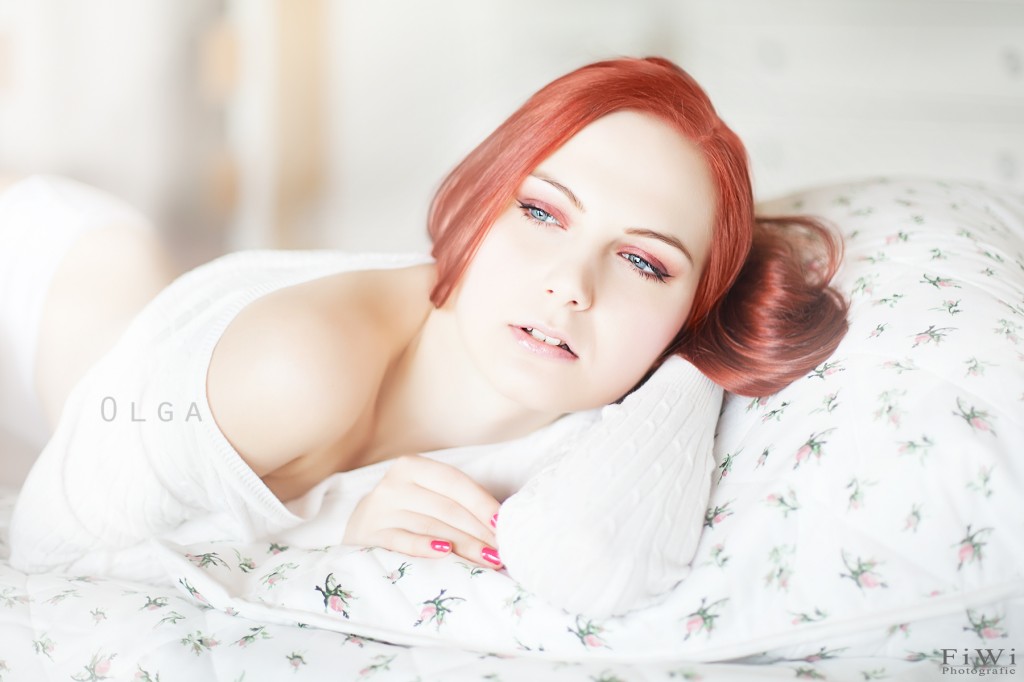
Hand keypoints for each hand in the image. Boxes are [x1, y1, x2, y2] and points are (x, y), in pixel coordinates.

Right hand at [343, 454, 502, 567]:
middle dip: (478, 530)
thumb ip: (456, 500)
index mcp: (411, 466)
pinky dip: (425, 547)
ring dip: (464, 545)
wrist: (361, 527)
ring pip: (430, 526)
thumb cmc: (407, 509)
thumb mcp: (427, 494)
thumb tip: (499, 522)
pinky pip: (402, 541)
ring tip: (488, 559)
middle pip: (446, 507)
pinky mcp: (368, 535)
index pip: (454, 482)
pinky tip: (446, 554)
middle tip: (502, 549)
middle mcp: (393, 484)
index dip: (481, 502)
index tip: (503, 522)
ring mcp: (379, 510)